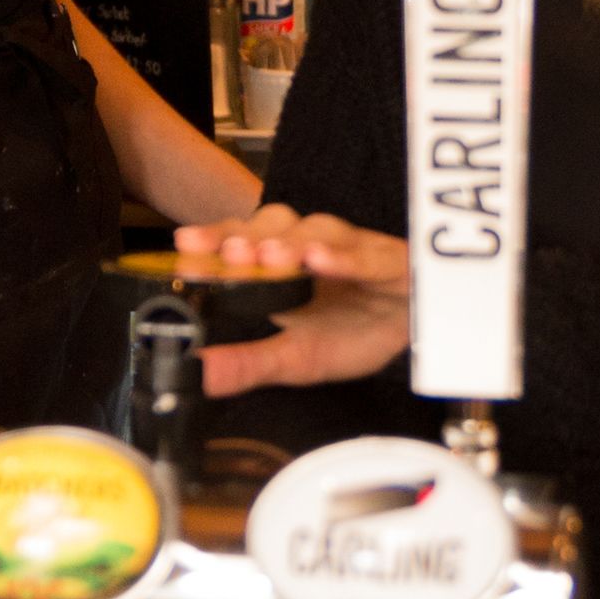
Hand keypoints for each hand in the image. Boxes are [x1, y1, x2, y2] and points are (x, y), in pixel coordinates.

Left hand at [176, 209, 407, 395]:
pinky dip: (344, 257)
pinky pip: (366, 256)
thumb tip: (194, 373)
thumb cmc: (352, 333)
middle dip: (248, 235)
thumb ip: (246, 363)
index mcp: (282, 262)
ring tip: (268, 256)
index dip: (214, 238)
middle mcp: (312, 245)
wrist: (412, 332)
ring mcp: (351, 249)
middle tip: (227, 252)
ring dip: (291, 241)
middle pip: (275, 225)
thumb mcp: (293, 359)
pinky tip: (322, 260)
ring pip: (318, 231)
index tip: (186, 246)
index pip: (241, 240)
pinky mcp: (390, 262)